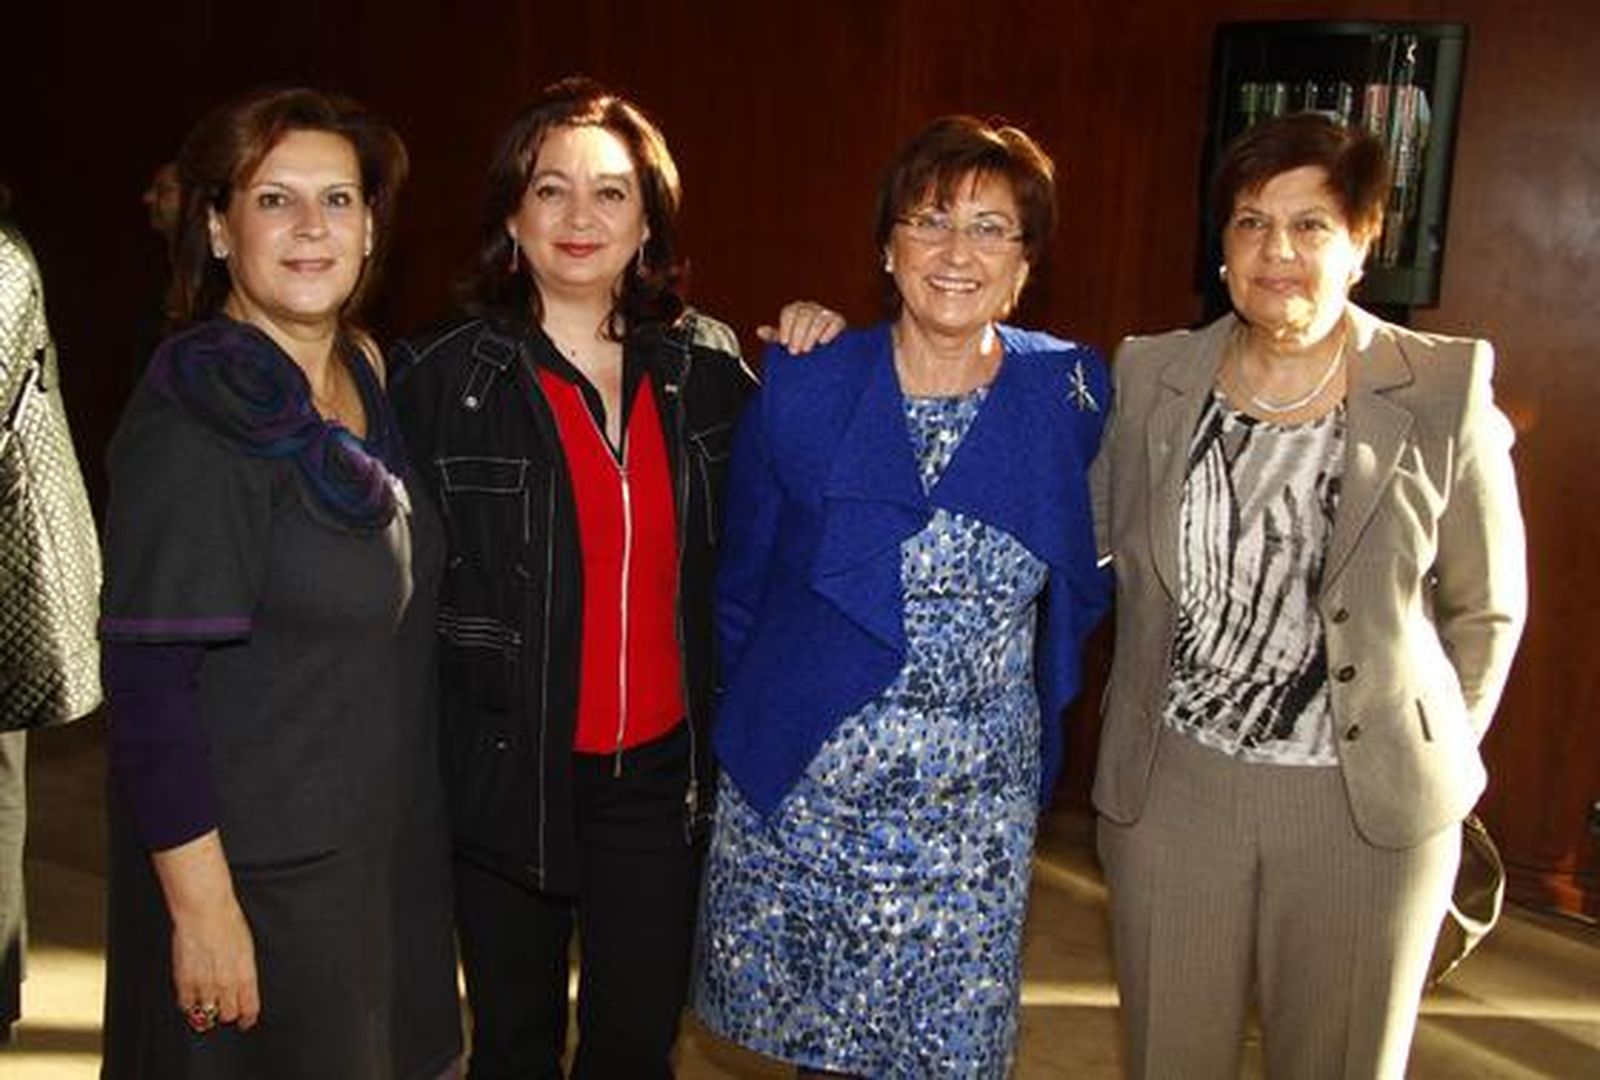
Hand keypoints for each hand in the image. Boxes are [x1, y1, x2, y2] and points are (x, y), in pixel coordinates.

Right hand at [152, 831, 261, 1031]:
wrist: (205, 910)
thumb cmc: (229, 922)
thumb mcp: (246, 948)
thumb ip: (243, 971)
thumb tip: (242, 988)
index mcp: (246, 974)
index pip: (249, 1009)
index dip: (247, 1018)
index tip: (245, 1020)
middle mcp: (227, 983)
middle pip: (228, 1015)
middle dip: (227, 1012)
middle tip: (224, 1007)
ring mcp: (205, 984)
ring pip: (207, 1014)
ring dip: (207, 1010)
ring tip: (207, 1001)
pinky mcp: (185, 981)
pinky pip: (186, 1005)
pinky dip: (189, 1003)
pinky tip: (192, 994)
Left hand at [755, 301, 845, 354]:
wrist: (822, 352)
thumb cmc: (799, 344)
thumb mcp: (786, 341)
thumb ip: (773, 336)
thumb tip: (759, 331)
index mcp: (795, 310)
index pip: (789, 312)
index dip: (785, 327)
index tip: (783, 343)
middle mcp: (810, 308)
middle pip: (804, 315)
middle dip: (798, 333)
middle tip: (794, 351)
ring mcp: (824, 313)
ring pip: (818, 319)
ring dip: (811, 335)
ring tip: (806, 350)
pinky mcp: (838, 321)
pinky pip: (834, 322)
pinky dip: (828, 332)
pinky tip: (823, 342)